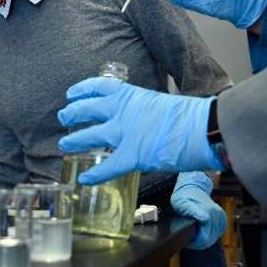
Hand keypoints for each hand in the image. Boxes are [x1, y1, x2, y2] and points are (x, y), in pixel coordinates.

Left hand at [57, 78, 222, 184]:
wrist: (203, 128)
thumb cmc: (190, 116)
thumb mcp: (161, 104)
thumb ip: (145, 111)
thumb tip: (143, 119)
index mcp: (132, 95)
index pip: (99, 87)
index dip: (82, 90)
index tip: (71, 94)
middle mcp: (124, 112)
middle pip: (88, 109)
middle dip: (72, 113)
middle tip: (63, 118)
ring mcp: (126, 133)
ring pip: (91, 136)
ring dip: (75, 140)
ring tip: (64, 144)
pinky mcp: (133, 155)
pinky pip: (108, 166)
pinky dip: (94, 174)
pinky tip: (84, 179)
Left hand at [171, 172, 226, 249]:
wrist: (192, 188)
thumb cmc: (184, 197)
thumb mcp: (183, 203)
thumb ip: (194, 211)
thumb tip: (205, 219)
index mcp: (208, 213)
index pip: (204, 239)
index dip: (194, 242)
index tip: (187, 238)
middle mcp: (217, 215)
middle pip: (209, 240)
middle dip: (198, 241)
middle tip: (188, 234)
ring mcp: (221, 217)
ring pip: (213, 238)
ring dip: (203, 238)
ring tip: (194, 231)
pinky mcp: (223, 219)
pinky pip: (217, 234)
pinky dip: (209, 235)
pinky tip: (201, 230)